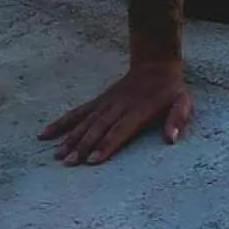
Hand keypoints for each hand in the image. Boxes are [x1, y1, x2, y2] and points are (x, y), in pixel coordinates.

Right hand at [40, 59, 192, 165]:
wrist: (155, 65)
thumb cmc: (170, 90)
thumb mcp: (182, 102)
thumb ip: (177, 119)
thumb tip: (171, 139)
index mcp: (138, 111)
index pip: (120, 131)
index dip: (106, 145)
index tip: (92, 160)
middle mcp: (118, 108)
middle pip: (98, 129)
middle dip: (83, 146)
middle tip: (68, 163)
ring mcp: (105, 104)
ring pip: (85, 122)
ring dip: (70, 139)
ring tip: (57, 156)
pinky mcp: (98, 102)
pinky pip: (77, 112)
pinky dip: (61, 122)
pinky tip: (45, 134)